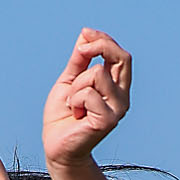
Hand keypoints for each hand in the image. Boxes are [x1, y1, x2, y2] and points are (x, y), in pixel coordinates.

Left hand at [42, 28, 131, 172]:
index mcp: (116, 86)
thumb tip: (85, 34)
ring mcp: (117, 109)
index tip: (85, 34)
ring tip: (72, 101)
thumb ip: (79, 60)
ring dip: (76, 85)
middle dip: (100, 46)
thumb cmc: (63, 115)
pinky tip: (74, 113)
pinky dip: (73, 99)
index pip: (121, 55)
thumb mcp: (69, 80)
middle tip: (81, 51)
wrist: (56, 146)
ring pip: (97, 73)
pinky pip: (88, 93)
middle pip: (122, 58)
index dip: (103, 40)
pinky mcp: (107, 120)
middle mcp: (122, 97)